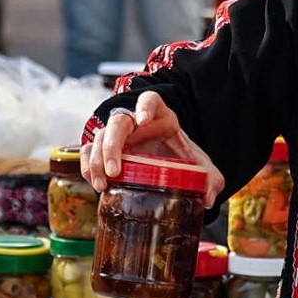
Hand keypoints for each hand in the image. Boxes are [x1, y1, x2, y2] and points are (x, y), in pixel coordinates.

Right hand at [81, 90, 225, 206]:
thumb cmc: (181, 159)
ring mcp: (117, 135)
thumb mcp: (201, 167)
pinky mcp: (103, 151)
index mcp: (160, 116)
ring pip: (98, 137)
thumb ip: (210, 179)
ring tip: (103, 185)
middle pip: (117, 122)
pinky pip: (87, 152)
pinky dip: (86, 167)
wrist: (168, 164)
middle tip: (115, 171)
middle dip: (112, 145)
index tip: (141, 120)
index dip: (144, 107)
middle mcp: (134, 122)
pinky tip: (94, 183)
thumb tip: (209, 197)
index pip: (150, 100)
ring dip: (96, 161)